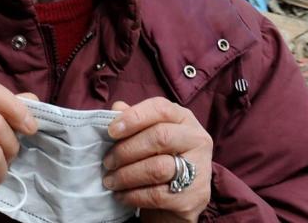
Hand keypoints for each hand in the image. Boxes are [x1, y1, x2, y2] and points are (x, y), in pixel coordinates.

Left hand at [102, 97, 212, 222]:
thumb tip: (116, 108)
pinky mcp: (195, 196)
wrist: (179, 197)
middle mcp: (197, 139)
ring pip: (158, 168)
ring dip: (126, 175)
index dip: (134, 117)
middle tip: (107, 161)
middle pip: (159, 137)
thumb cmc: (159, 156)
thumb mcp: (147, 134)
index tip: (111, 131)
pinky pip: (158, 195)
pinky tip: (121, 195)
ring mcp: (200, 169)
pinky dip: (133, 195)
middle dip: (126, 150)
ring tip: (110, 180)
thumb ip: (133, 119)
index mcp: (183, 118)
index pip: (160, 109)